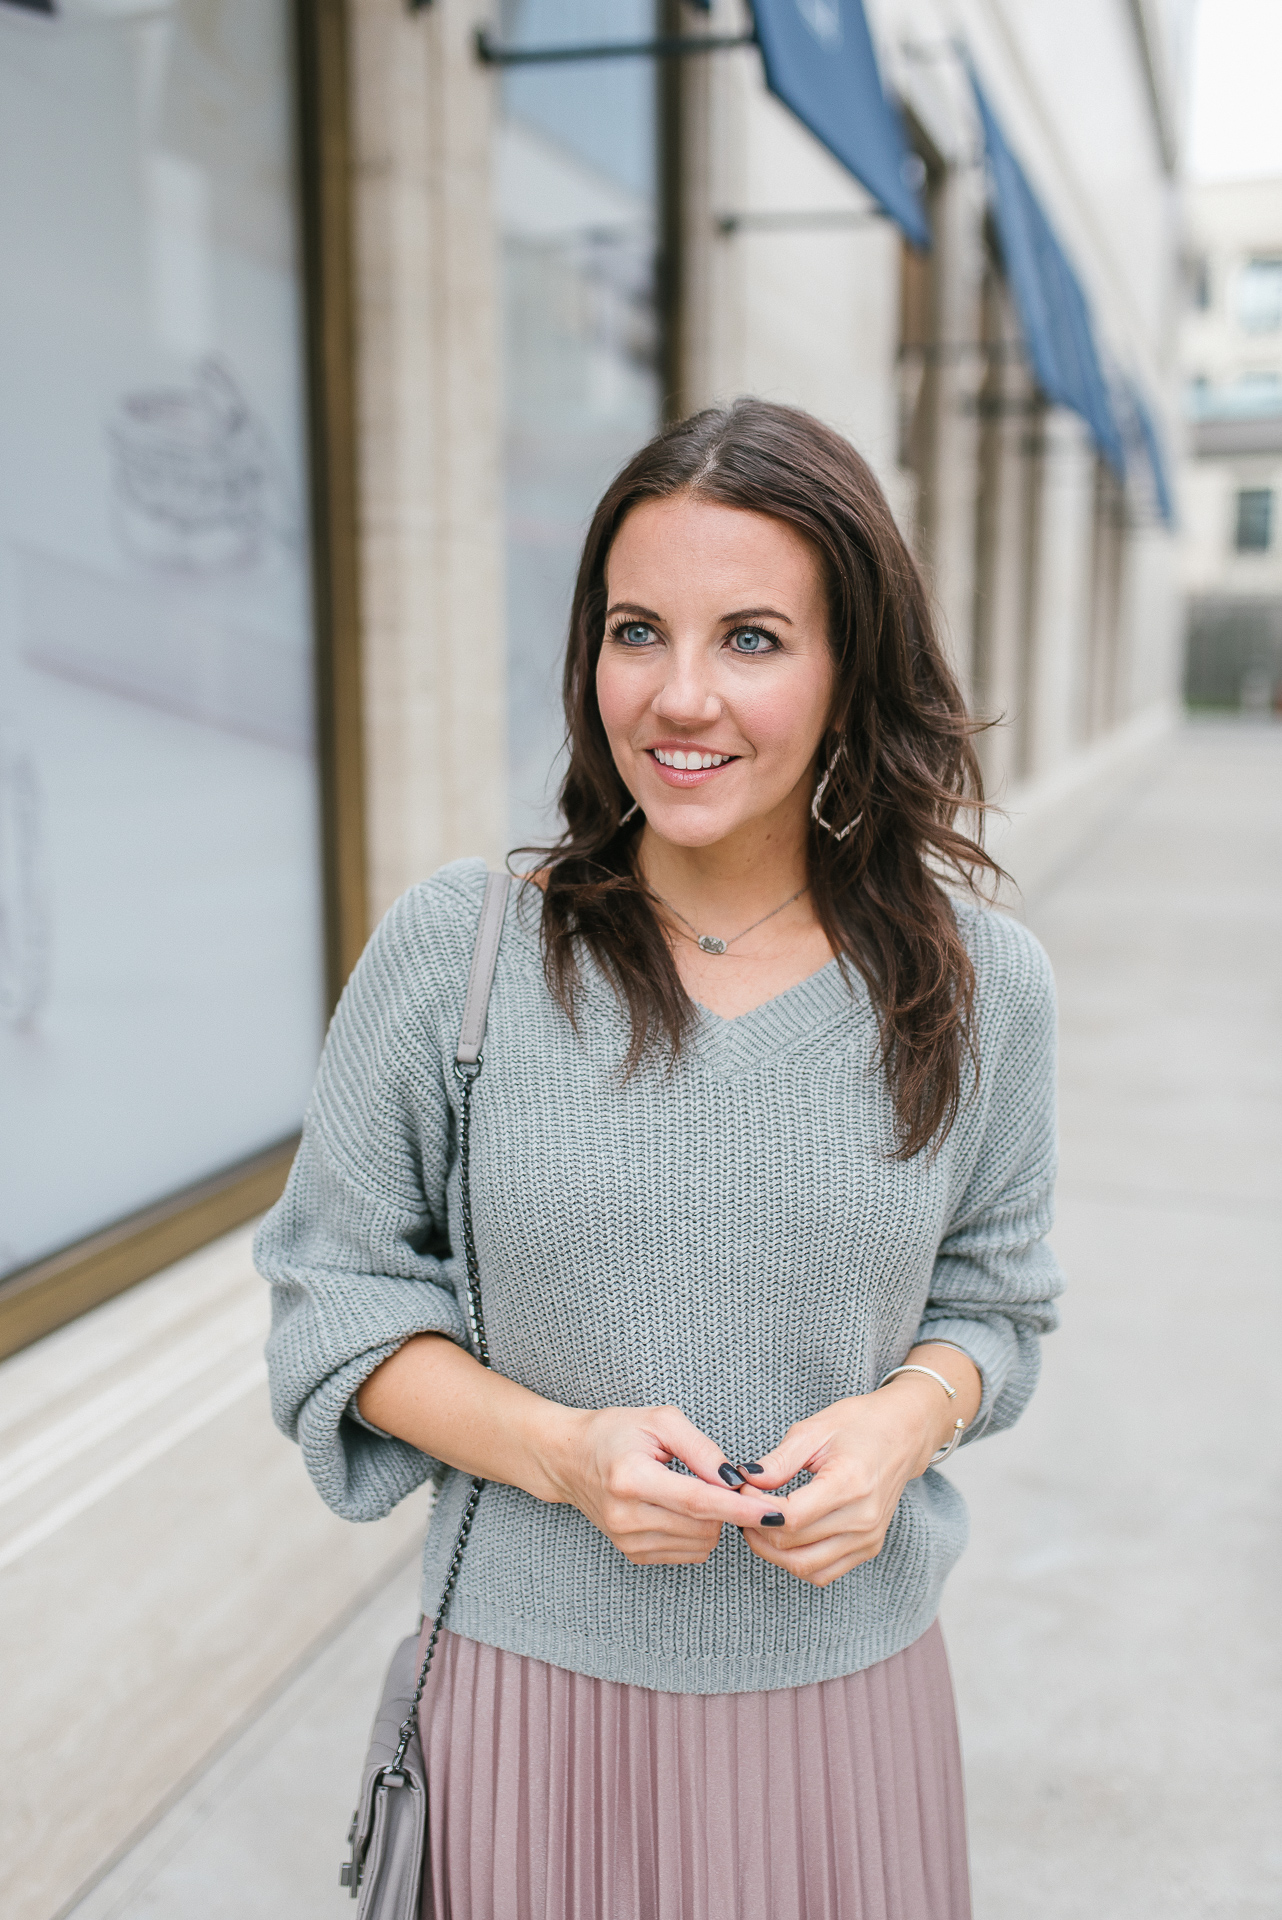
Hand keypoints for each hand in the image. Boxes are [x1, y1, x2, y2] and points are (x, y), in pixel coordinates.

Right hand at [541, 1403, 788, 1566]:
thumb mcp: (660, 1421)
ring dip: (713, 1520)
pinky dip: (697, 1532)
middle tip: (721, 1479)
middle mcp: (626, 1517)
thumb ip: (701, 1448)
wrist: (570, 1460)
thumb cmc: (616, 1432)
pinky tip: (682, 1508)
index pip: (698, 1502)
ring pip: (700, 1544)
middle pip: (704, 1526)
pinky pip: (688, 1553)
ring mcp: (627, 1541)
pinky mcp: (632, 1554)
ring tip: (695, 1489)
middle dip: (727, 1507)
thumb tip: (735, 1480)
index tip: (773, 1511)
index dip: (740, 1508)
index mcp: (631, 1478)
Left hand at [733, 1378, 955, 1588]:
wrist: (903, 1434)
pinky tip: (784, 1537)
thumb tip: (745, 1482)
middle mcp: (863, 1518)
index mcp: (850, 1482)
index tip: (744, 1490)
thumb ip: (779, 1460)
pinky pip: (824, 1572)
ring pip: (805, 1566)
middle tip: (743, 1506)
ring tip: (757, 1524)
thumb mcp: (814, 1430)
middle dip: (757, 1529)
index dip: (757, 1508)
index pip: (792, 1517)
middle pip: (793, 1545)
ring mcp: (869, 1538)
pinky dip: (797, 1560)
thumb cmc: (859, 1425)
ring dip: (772, 1551)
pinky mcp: (869, 1548)